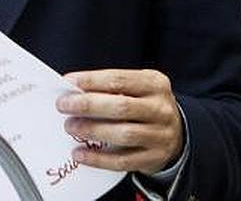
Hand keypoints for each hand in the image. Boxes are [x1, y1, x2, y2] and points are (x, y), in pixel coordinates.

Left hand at [56, 69, 183, 175]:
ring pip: (124, 134)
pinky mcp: (154, 158)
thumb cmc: (146, 105)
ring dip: (93, 130)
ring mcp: (160, 135)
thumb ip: (111, 87)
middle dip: (88, 105)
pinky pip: (123, 161)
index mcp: (154, 84)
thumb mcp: (137, 88)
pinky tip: (81, 154)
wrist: (176, 133)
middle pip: (121, 106)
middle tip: (64, 105)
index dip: (92, 80)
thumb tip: (74, 90)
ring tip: (71, 127)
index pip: (119, 80)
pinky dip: (99, 158)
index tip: (69, 81)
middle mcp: (160, 108)